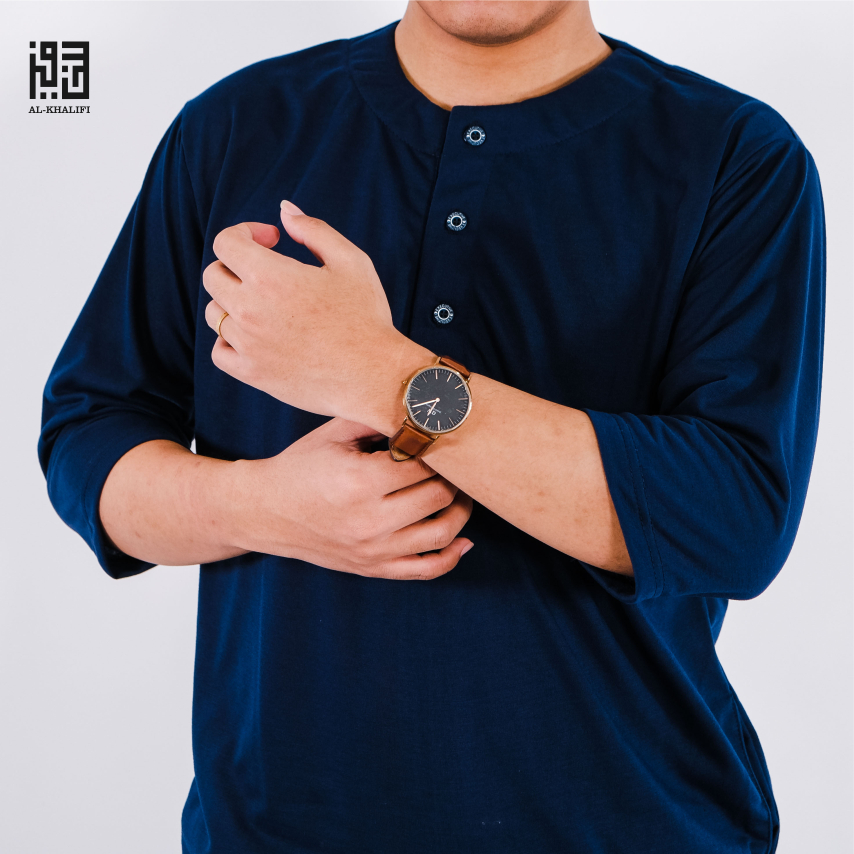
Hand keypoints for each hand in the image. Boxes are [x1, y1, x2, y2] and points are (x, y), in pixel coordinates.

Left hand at [202, 202, 431, 429]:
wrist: (373, 376)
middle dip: (235, 265)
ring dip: (233, 302)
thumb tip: (284, 211)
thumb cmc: (367, 318)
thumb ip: (313, 230)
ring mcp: (247, 344)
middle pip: (213, 275)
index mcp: (270, 276)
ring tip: (266, 306)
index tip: (271, 240)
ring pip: (214, 313)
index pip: (225, 242)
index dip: (245, 232)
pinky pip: (219, 352)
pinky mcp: (252, 373)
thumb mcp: (351, 261)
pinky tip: (256, 335)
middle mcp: (250, 309)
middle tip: (267, 272)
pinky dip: (229, 340)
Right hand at [229, 417, 473, 579]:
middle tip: (452, 465)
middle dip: (452, 477)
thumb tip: (421, 407)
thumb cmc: (300, 466)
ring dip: (460, 511)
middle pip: (438, 496)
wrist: (264, 512)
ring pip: (441, 533)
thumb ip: (376, 417)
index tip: (440, 440)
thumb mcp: (333, 433)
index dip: (437, 449)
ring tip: (459, 494)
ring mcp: (374, 550)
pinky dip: (451, 557)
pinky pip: (425, 570)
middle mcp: (370, 520)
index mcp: (360, 481)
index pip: (423, 464)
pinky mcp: (373, 568)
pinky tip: (462, 541)